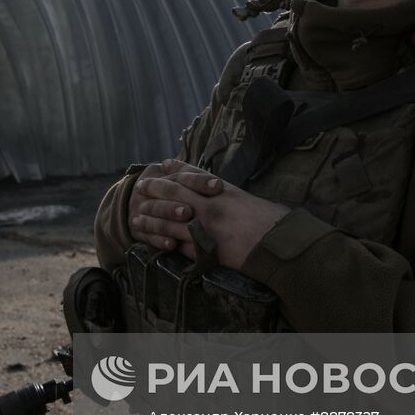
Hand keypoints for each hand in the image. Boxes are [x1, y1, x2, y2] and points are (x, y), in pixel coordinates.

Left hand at [131, 169, 288, 270]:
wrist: (277, 243)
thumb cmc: (273, 222)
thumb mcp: (251, 200)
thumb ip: (234, 196)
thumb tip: (223, 194)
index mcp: (221, 191)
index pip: (192, 174)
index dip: (175, 169)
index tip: (161, 165)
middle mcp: (209, 204)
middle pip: (173, 192)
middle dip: (154, 189)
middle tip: (140, 188)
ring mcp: (204, 227)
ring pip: (169, 220)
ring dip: (151, 219)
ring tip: (137, 219)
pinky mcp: (204, 249)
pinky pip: (179, 245)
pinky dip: (165, 244)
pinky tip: (155, 243)